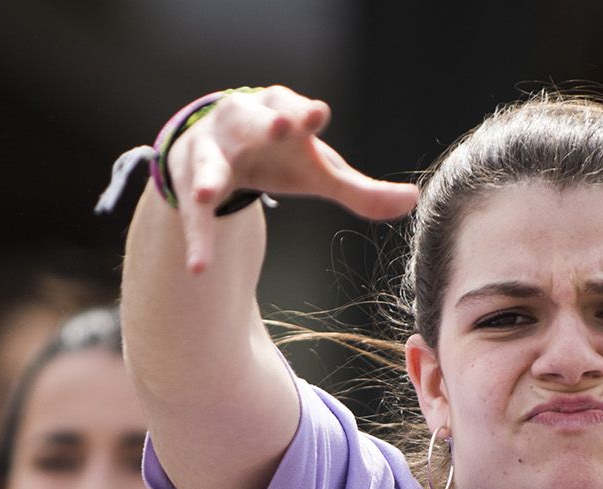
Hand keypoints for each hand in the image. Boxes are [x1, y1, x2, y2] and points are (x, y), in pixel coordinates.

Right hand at [166, 85, 419, 272]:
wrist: (220, 147)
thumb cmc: (281, 155)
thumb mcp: (319, 170)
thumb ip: (361, 190)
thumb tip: (415, 200)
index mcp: (277, 112)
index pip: (290, 107)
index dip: (303, 112)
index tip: (318, 115)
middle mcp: (238, 123)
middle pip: (246, 119)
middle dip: (260, 123)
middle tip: (275, 128)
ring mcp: (207, 151)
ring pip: (206, 162)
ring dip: (207, 176)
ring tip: (208, 194)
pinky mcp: (188, 184)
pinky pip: (193, 214)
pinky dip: (197, 239)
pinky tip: (199, 268)